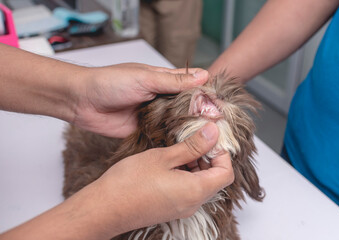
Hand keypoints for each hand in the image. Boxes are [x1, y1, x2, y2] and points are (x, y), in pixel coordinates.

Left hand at [72, 63, 208, 137]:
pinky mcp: (145, 130)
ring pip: (177, 122)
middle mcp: (161, 97)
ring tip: (207, 138)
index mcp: (163, 80)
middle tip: (217, 126)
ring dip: (188, 128)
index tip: (220, 105)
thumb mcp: (145, 78)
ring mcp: (154, 115)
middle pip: (187, 106)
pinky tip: (185, 146)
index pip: (191, 84)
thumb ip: (173, 81)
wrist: (82, 102)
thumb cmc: (110, 82)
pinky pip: (163, 135)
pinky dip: (173, 139)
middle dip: (200, 114)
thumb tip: (203, 75)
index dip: (206, 93)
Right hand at [91, 122, 233, 237]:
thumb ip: (192, 146)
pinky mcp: (171, 208)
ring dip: (196, 164)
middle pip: (215, 179)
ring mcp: (182, 208)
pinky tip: (169, 161)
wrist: (104, 208)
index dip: (222, 153)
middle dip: (209, 156)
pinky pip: (188, 190)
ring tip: (178, 149)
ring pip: (201, 183)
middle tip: (193, 139)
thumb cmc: (130, 182)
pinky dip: (186, 173)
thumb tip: (213, 133)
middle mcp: (192, 203)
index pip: (226, 173)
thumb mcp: (164, 157)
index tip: (210, 138)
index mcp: (195, 191)